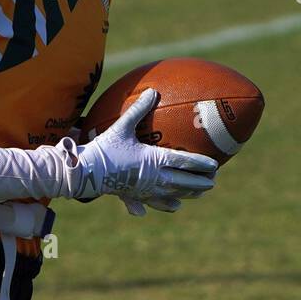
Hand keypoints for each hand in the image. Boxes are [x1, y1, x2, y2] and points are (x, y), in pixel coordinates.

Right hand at [70, 89, 217, 212]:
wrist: (86, 172)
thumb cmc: (104, 148)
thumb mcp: (122, 126)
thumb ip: (138, 110)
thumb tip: (152, 91)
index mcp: (154, 159)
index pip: (184, 162)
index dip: (200, 164)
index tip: (214, 166)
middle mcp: (153, 177)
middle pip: (183, 182)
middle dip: (200, 182)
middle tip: (213, 181)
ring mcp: (145, 189)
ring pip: (172, 194)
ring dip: (188, 194)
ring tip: (199, 194)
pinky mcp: (135, 196)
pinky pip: (155, 203)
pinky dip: (166, 205)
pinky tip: (174, 207)